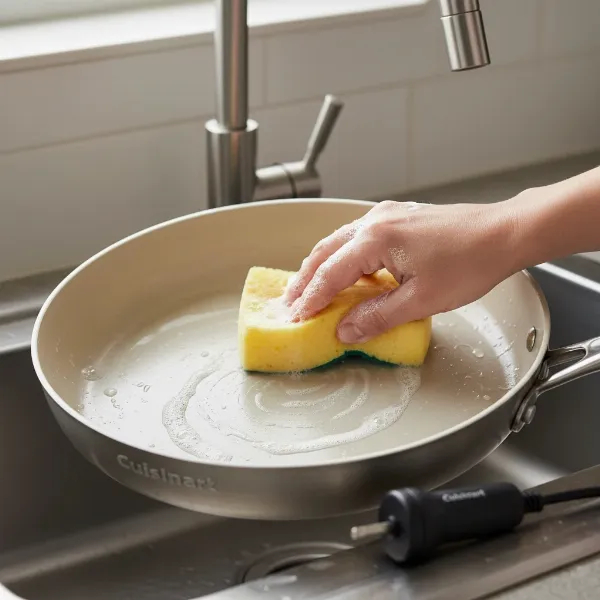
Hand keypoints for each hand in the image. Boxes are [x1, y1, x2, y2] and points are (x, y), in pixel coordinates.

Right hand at [284, 200, 519, 342]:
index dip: (312, 299)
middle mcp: (375, 221)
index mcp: (377, 238)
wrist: (504, 233)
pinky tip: (346, 274)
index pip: (330, 273)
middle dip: (305, 280)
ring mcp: (387, 216)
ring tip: (309, 291)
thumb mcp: (422, 300)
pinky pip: (358, 238)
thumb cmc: (471, 262)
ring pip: (339, 242)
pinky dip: (343, 258)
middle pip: (325, 252)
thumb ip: (378, 316)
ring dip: (322, 267)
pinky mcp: (398, 218)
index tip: (297, 317)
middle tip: (291, 304)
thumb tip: (347, 330)